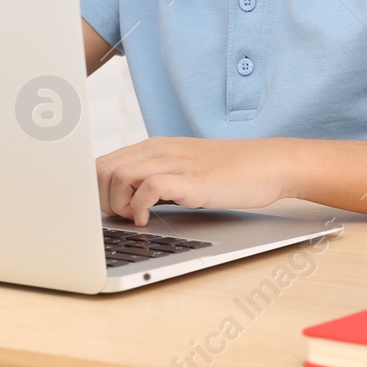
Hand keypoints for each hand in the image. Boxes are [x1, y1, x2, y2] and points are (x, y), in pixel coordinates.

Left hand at [96, 137, 293, 225]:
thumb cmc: (229, 172)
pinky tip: (148, 219)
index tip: (110, 210)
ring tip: (135, 218)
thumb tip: (125, 201)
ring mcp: (175, 163)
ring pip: (119, 175)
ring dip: (118, 203)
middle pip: (102, 168)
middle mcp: (159, 150)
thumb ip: (156, 178)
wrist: (268, 164)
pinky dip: (139, 206)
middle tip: (122, 216)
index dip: (97, 191)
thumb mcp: (183, 170)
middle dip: (102, 199)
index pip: (102, 163)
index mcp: (154, 147)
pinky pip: (148, 187)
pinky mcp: (191, 179)